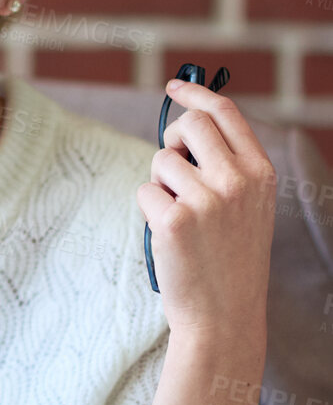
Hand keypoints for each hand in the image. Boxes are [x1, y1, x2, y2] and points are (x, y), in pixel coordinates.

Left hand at [136, 78, 276, 344]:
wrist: (224, 316)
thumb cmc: (229, 261)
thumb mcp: (247, 207)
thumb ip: (228, 166)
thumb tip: (186, 127)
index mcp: (260, 173)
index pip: (225, 113)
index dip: (195, 95)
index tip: (174, 87)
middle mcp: (237, 180)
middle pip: (188, 125)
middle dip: (171, 139)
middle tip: (171, 167)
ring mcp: (206, 200)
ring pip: (161, 162)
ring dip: (159, 184)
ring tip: (179, 218)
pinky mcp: (173, 221)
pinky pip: (144, 192)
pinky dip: (148, 210)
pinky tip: (168, 237)